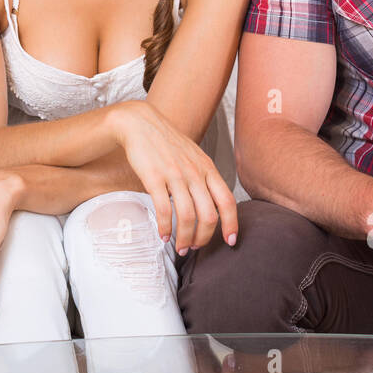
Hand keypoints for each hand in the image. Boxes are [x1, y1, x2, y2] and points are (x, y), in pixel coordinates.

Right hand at [107, 99, 237, 254]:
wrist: (141, 124)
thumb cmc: (168, 143)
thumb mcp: (194, 157)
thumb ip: (205, 178)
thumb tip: (213, 205)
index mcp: (207, 168)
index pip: (227, 201)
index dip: (232, 224)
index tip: (230, 241)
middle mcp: (195, 173)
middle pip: (209, 215)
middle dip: (204, 238)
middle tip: (195, 248)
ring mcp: (175, 175)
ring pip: (187, 216)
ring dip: (185, 238)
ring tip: (180, 247)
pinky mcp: (154, 178)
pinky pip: (164, 210)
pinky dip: (165, 228)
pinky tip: (163, 235)